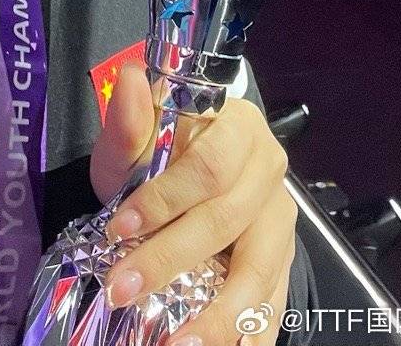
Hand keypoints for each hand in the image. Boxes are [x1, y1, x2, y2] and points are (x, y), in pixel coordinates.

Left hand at [89, 62, 296, 345]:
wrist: (176, 178)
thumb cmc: (153, 156)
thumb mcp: (131, 139)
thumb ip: (129, 118)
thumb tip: (134, 81)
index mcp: (238, 127)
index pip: (207, 166)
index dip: (163, 200)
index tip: (117, 230)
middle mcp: (268, 170)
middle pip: (226, 221)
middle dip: (170, 259)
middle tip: (122, 288)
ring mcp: (281, 219)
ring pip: (257, 271)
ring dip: (216, 315)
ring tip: (177, 343)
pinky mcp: (283, 261)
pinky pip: (274, 304)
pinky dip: (250, 335)